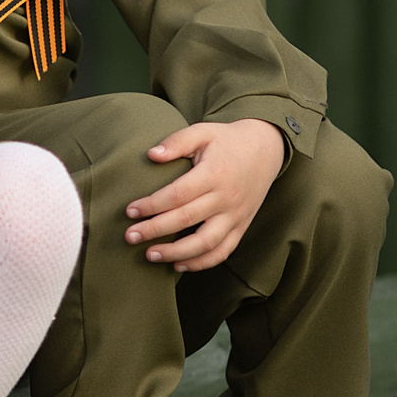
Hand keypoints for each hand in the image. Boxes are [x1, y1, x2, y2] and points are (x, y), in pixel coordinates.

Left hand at [124, 118, 283, 270]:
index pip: (178, 194)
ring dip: (176, 253)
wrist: (266, 150)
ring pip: (205, 243)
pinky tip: (179, 265)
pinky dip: (201, 263)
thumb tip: (151, 155)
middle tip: (130, 237)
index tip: (130, 211)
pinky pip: (223, 251)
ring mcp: (236, 216)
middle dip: (154, 230)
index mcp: (215, 173)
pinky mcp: (242, 227)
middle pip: (186, 220)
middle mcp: (227, 198)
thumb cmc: (227, 141)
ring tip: (150, 255)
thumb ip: (177, 142)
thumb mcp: (203, 132)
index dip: (152, 205)